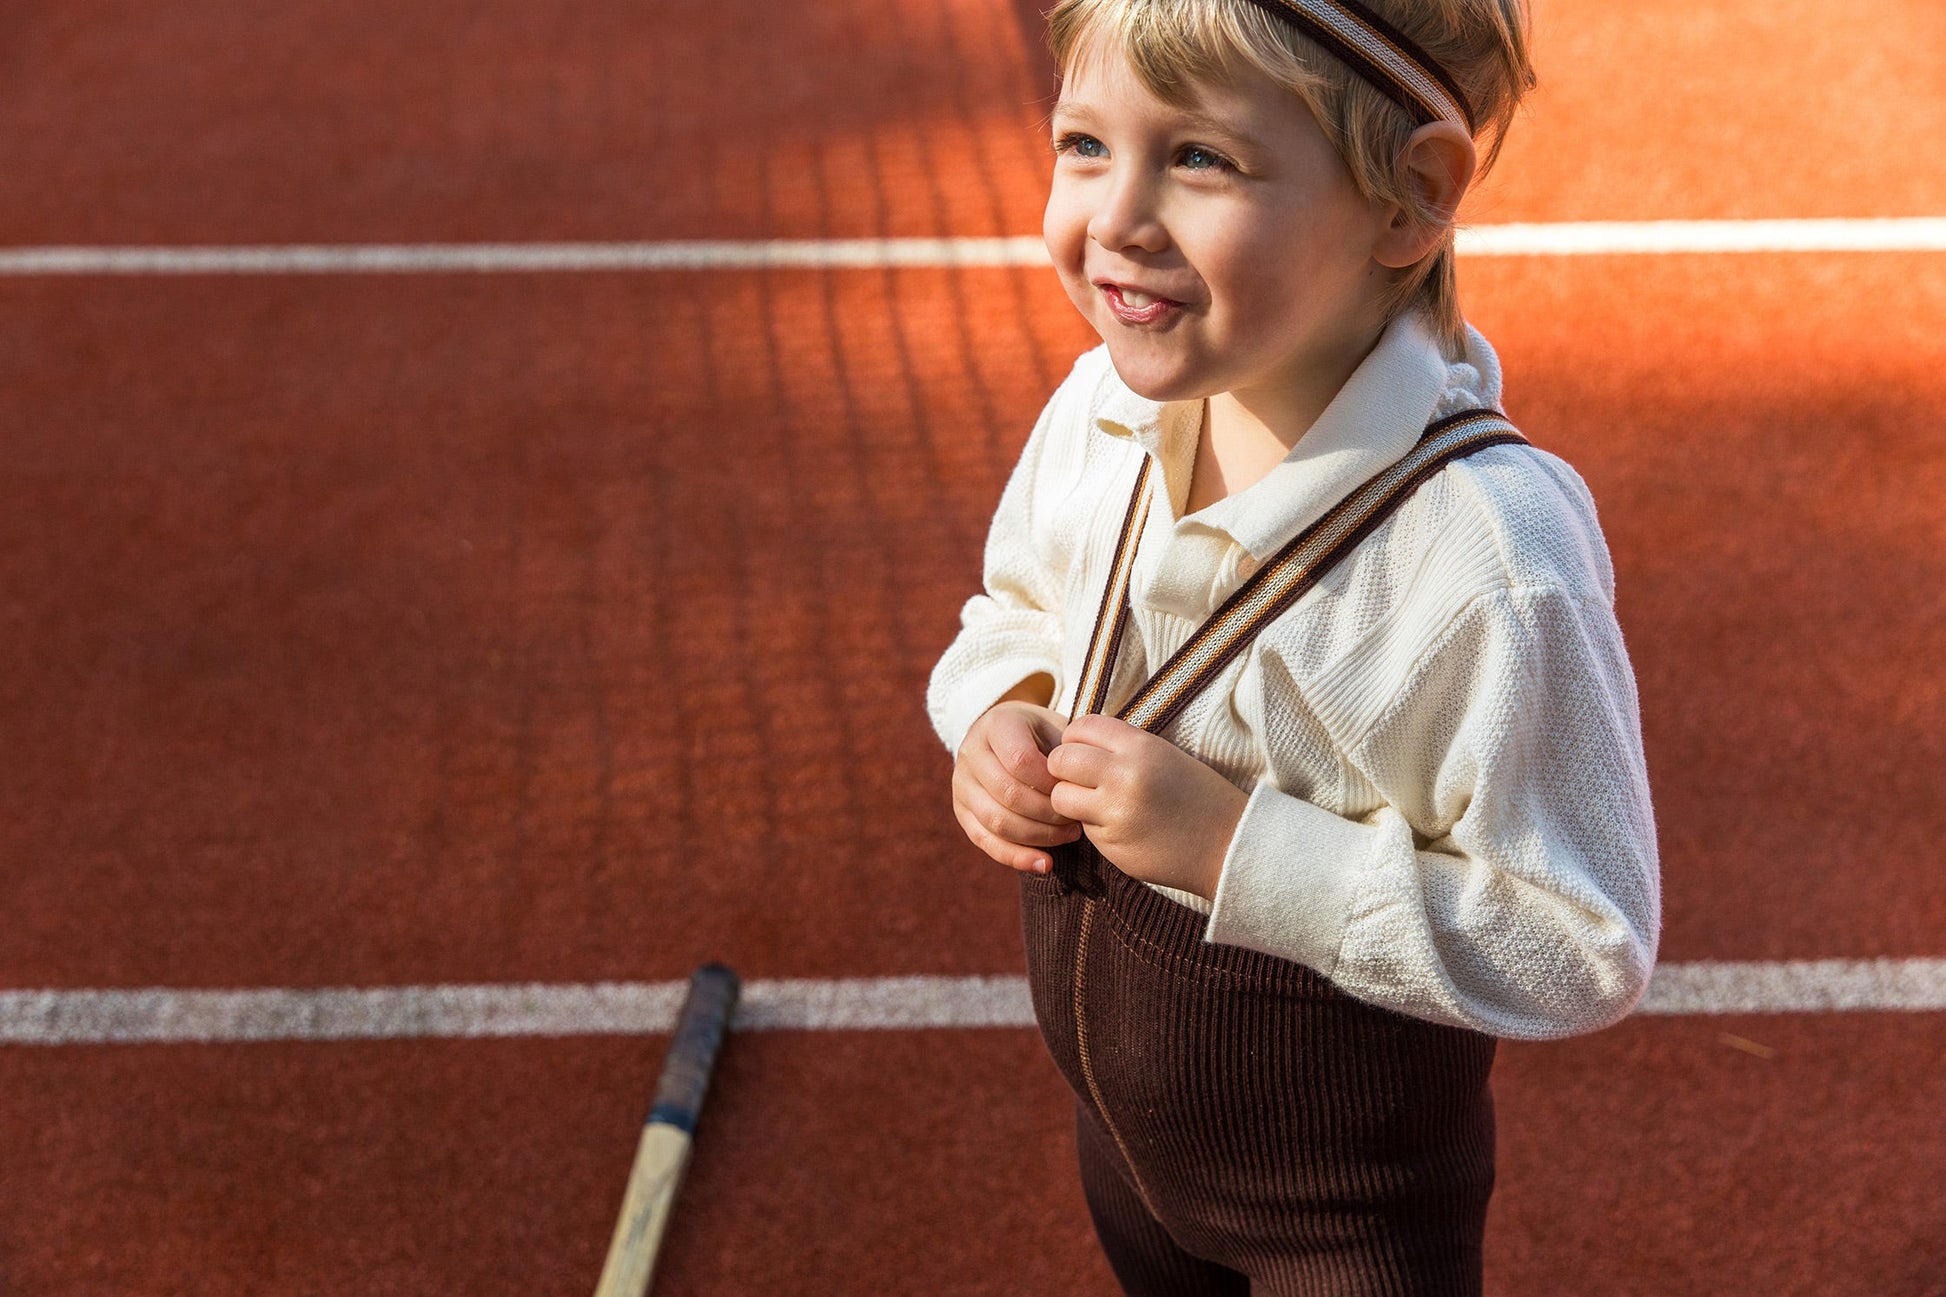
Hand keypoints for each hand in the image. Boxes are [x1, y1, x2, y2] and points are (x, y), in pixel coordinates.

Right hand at [952, 700, 1084, 873]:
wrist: (1010, 737)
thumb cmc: (1044, 736)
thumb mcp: (1057, 728)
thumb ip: (1068, 751)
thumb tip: (1082, 784)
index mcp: (995, 724)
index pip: (1019, 760)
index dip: (1050, 782)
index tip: (1077, 789)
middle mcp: (970, 752)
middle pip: (1007, 793)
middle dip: (1048, 812)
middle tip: (1077, 819)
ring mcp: (961, 783)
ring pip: (995, 820)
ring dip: (1037, 835)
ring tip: (1068, 835)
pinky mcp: (961, 811)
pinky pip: (985, 840)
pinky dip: (1016, 856)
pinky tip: (1045, 863)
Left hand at [1046, 714, 1247, 899]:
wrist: (1228, 845)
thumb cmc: (1198, 796)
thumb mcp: (1164, 756)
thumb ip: (1122, 747)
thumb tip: (1077, 742)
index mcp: (1140, 747)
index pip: (1081, 726)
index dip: (1074, 738)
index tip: (1082, 749)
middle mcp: (1124, 776)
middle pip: (1060, 759)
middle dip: (1062, 769)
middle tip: (1077, 778)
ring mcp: (1116, 813)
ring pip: (1060, 797)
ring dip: (1069, 800)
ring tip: (1091, 803)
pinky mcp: (1111, 845)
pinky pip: (1082, 827)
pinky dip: (1090, 825)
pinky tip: (1117, 826)